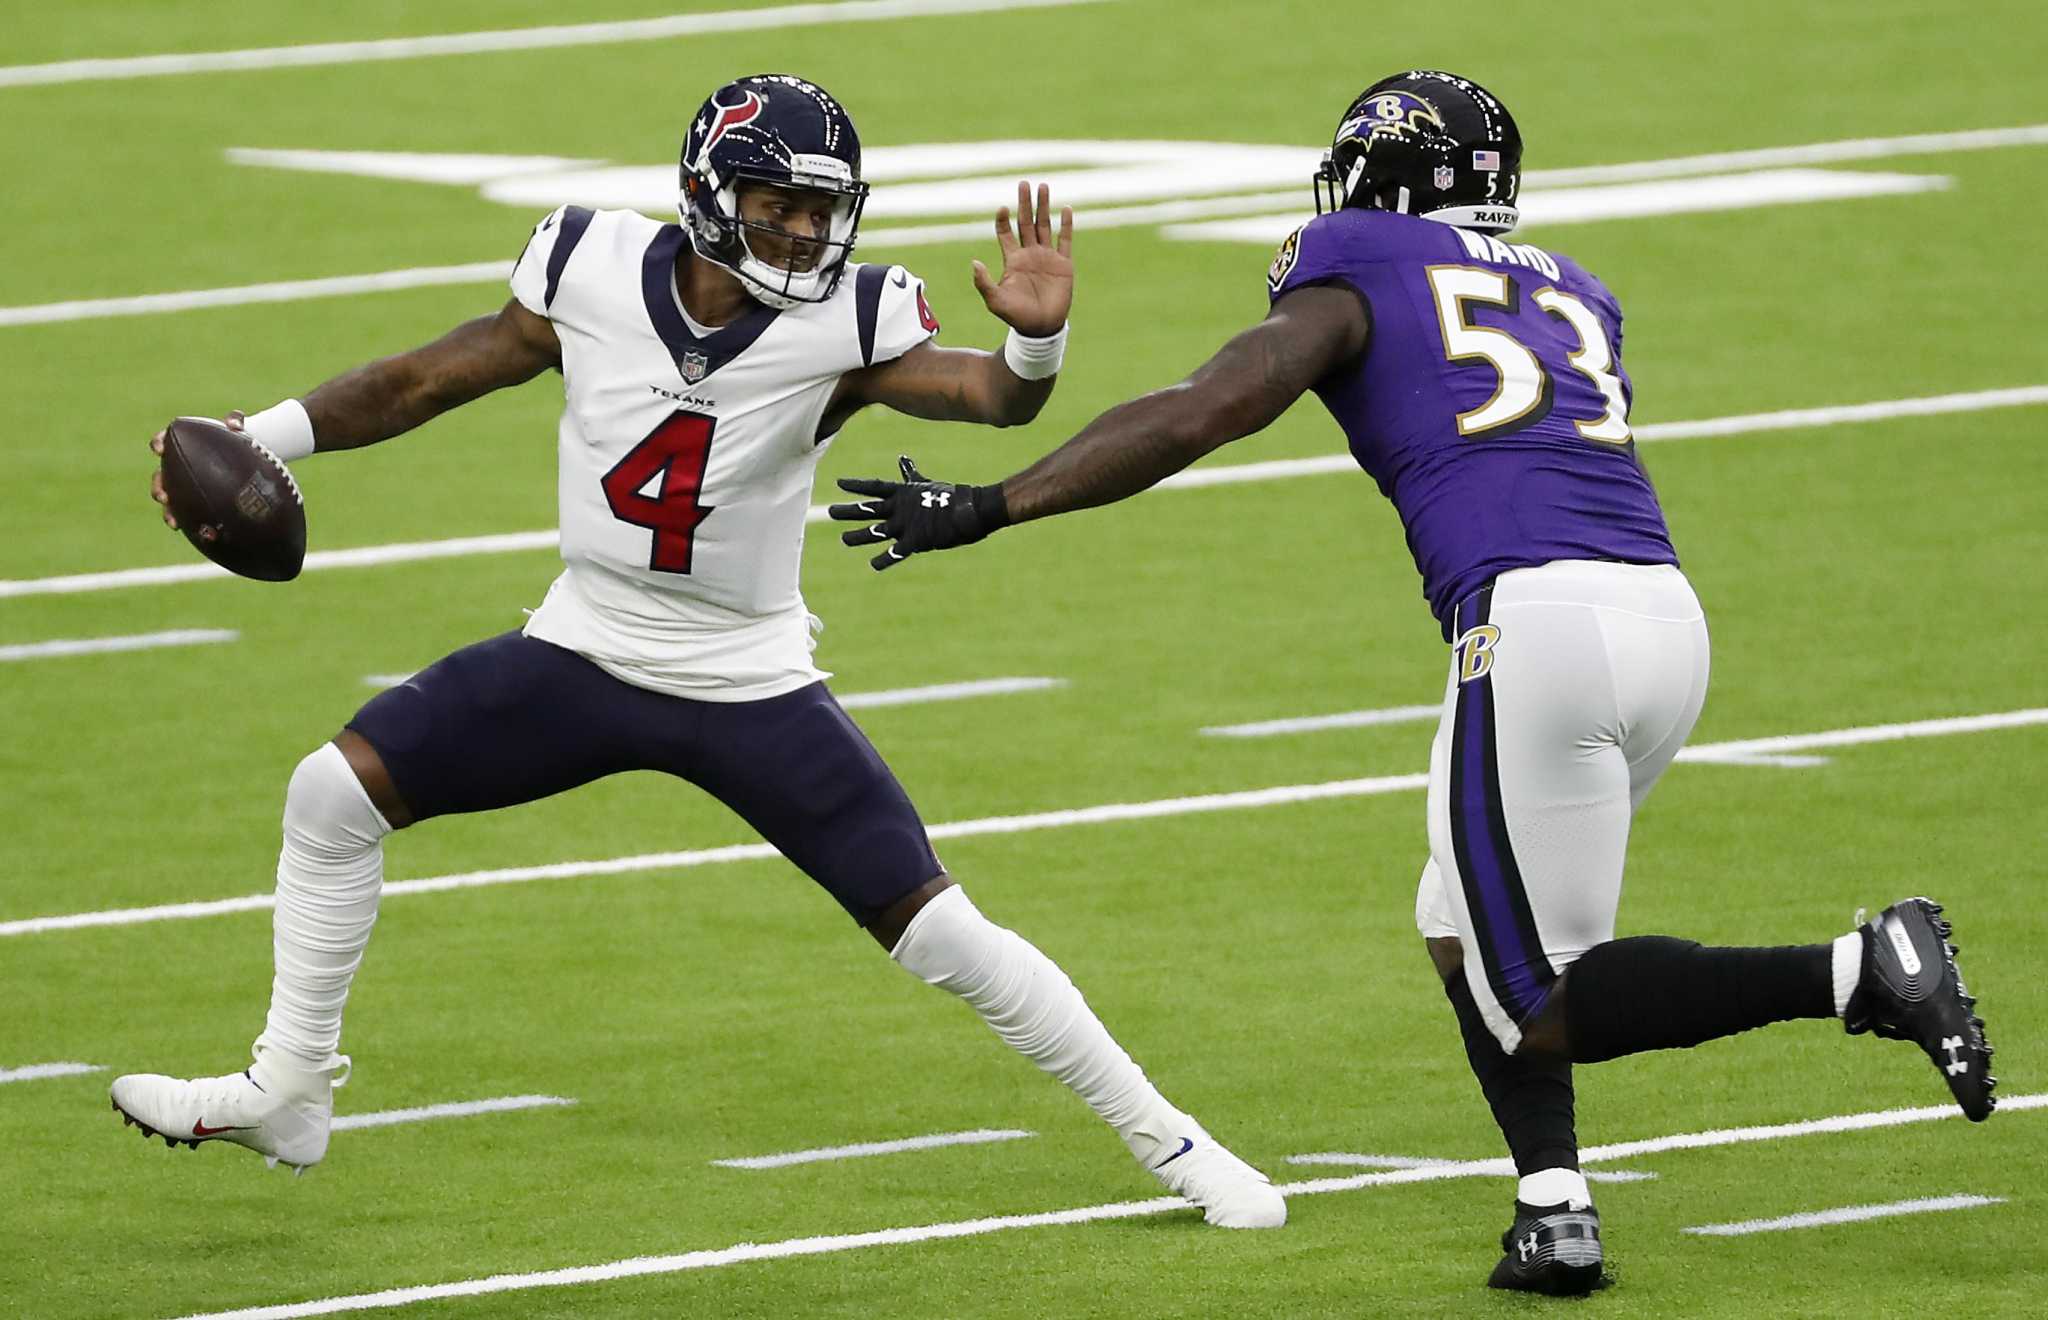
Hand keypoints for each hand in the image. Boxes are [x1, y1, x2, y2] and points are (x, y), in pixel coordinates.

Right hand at [149, 409, 243, 531]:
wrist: (248, 456)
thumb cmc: (238, 439)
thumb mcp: (238, 429)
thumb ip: (235, 422)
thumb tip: (234, 422)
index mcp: (182, 445)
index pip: (164, 442)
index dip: (158, 443)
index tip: (159, 448)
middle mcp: (178, 467)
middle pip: (160, 477)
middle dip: (158, 487)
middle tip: (163, 495)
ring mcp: (185, 487)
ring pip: (171, 501)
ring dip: (169, 512)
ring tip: (173, 522)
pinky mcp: (198, 502)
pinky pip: (192, 515)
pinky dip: (195, 525)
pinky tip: (207, 535)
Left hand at [829, 455, 1011, 570]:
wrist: (971, 509)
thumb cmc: (951, 497)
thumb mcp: (926, 484)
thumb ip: (911, 476)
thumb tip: (902, 459)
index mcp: (903, 493)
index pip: (874, 487)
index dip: (856, 485)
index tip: (839, 483)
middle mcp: (900, 508)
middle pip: (867, 509)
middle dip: (848, 511)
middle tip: (830, 511)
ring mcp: (906, 525)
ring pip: (875, 532)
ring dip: (858, 536)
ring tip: (844, 539)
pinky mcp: (916, 541)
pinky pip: (896, 553)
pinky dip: (884, 560)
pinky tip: (873, 565)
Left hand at [972, 181, 1072, 336]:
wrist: (1041, 328)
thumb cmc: (1016, 316)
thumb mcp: (995, 300)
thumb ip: (983, 282)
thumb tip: (974, 262)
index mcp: (1013, 260)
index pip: (1006, 233)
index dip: (1003, 220)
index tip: (1002, 207)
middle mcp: (1029, 254)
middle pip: (1026, 222)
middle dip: (1025, 203)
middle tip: (1023, 183)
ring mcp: (1047, 257)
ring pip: (1045, 225)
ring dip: (1044, 206)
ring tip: (1043, 186)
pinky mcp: (1063, 264)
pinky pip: (1065, 240)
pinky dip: (1066, 225)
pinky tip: (1066, 208)